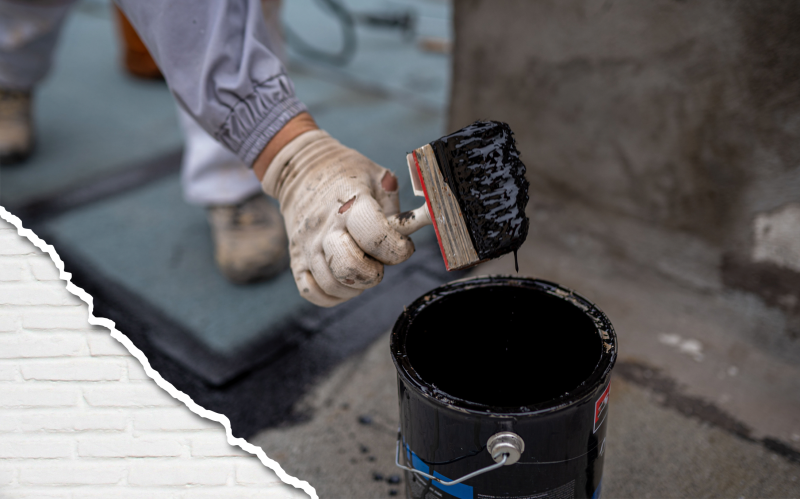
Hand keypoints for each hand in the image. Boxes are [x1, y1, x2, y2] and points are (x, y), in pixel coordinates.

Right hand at [261, 130, 414, 306]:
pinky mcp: (296, 258)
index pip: (375, 236)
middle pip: (350, 268)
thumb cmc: (349, 177)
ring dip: (356, 286)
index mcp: (350, 203)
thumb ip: (398, 208)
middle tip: (378, 261)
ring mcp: (307, 245)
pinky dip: (332, 294)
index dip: (398, 249)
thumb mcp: (379, 178)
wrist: (302, 170)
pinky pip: (312, 292)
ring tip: (362, 267)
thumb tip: (420, 230)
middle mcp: (325, 227)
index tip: (404, 245)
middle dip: (374, 274)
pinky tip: (343, 278)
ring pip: (332, 285)